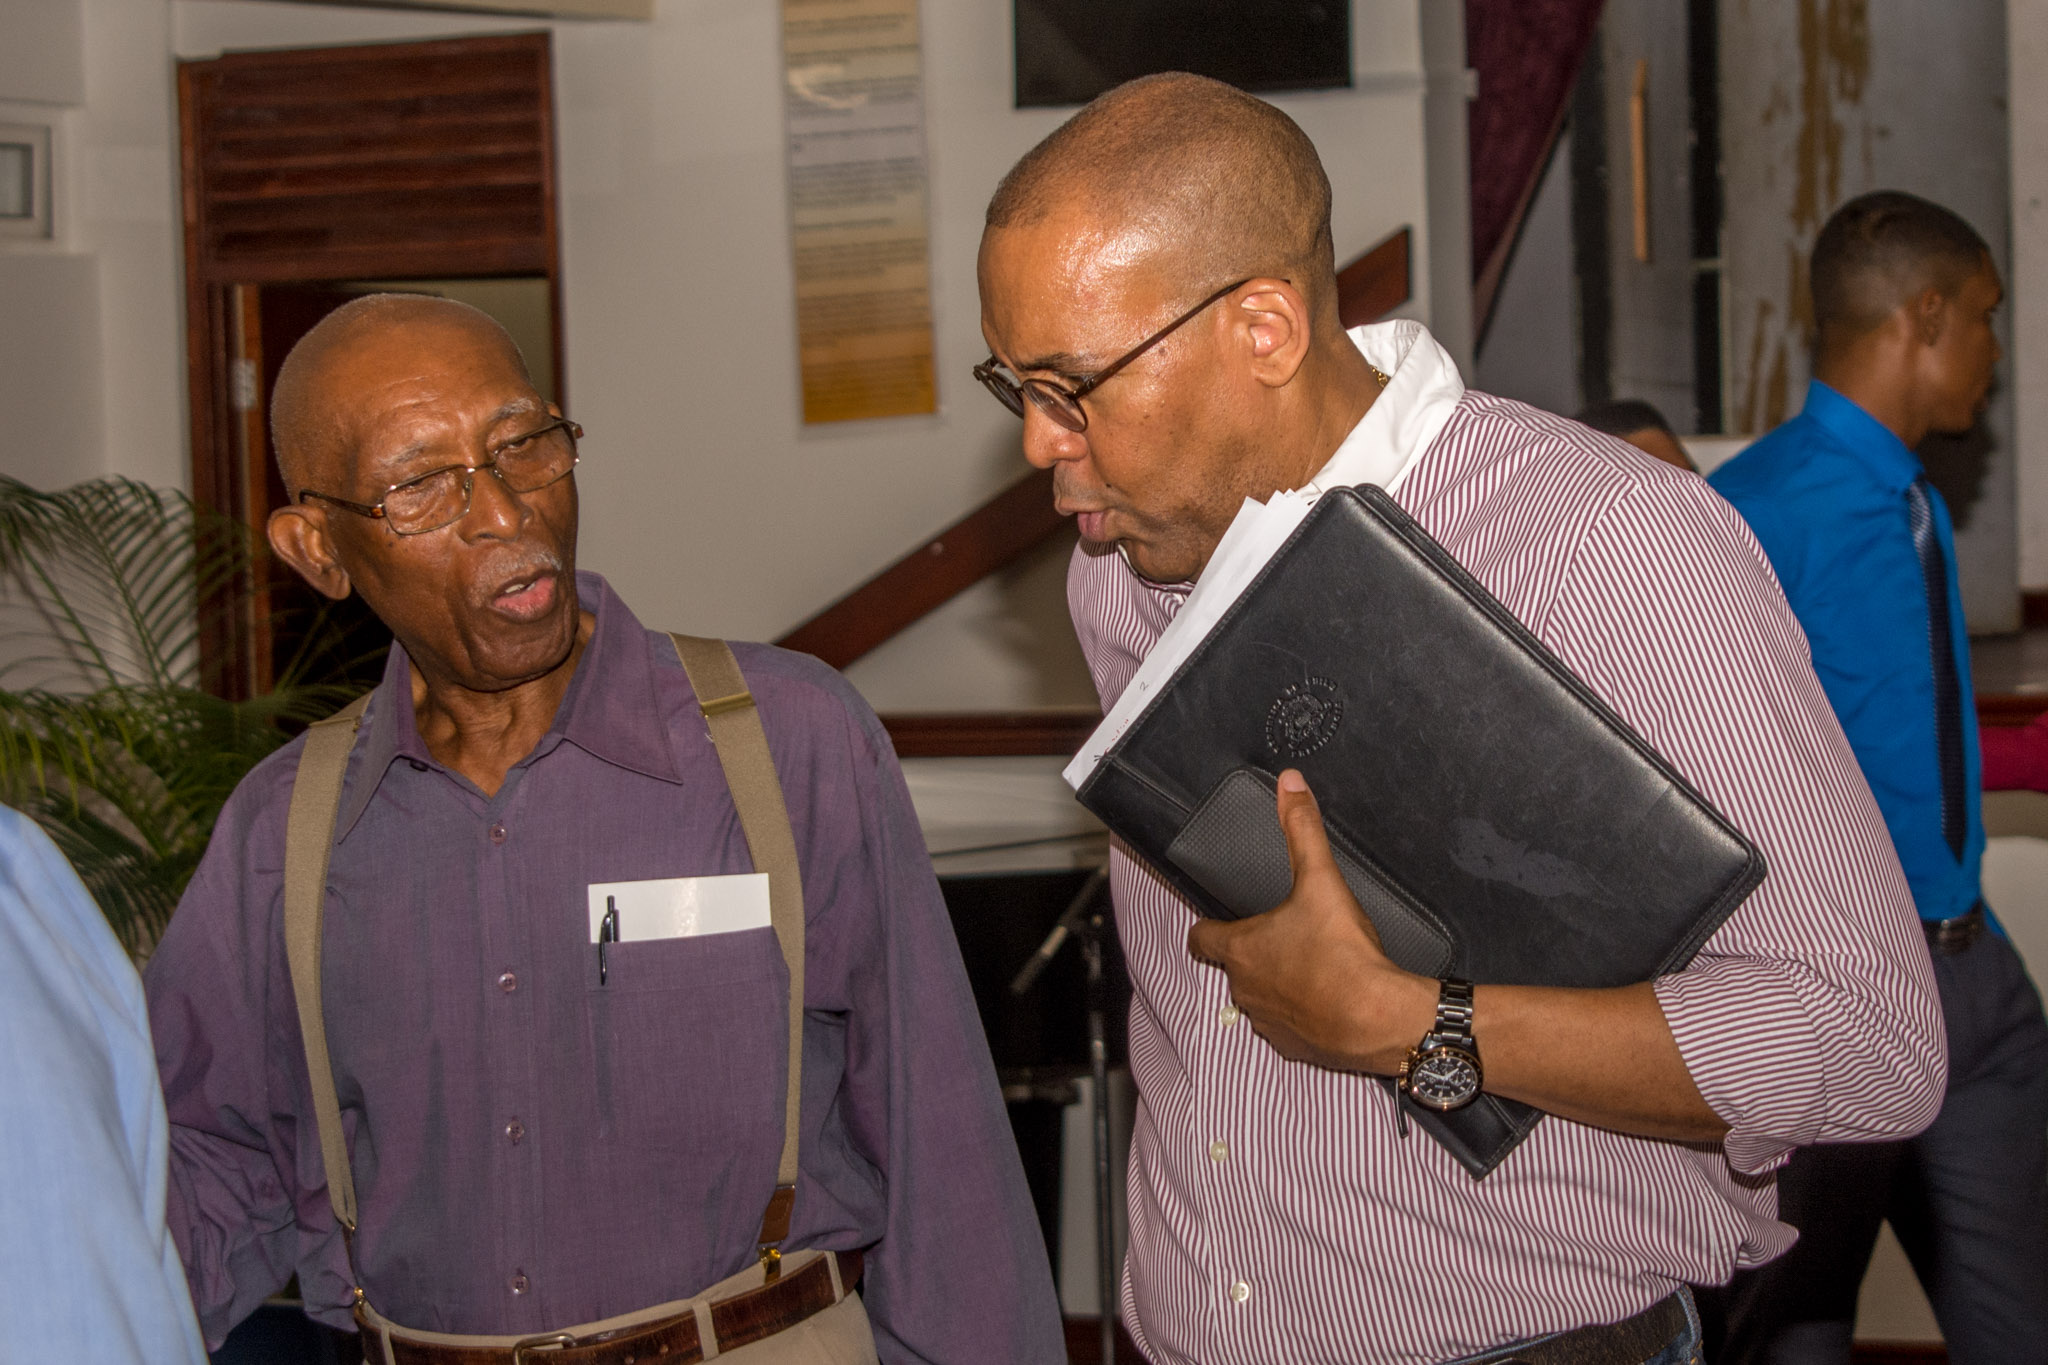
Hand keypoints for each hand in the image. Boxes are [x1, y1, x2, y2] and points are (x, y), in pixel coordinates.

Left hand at [1186, 770, 1435, 1073]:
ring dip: (1277, 984)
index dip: (1208, 927)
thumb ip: (1303, 831)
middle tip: (1285, 935)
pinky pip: (1286, 1028)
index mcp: (1241, 950)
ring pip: (1259, 999)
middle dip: (1254, 952)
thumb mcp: (1322, 881)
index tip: (1219, 920)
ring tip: (1311, 966)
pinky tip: (1327, 1000)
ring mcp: (1267, 1023)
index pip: (1201, 938)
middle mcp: (1244, 990)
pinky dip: (1300, 1014)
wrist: (1380, 1019)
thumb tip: (1290, 785)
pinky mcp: (1294, 1048)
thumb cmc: (1343, 955)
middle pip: (1234, 967)